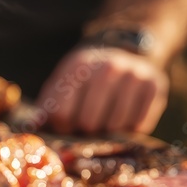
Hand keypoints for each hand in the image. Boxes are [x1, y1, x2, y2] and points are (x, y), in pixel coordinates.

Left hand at [36, 46, 168, 134]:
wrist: (123, 53)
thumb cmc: (85, 80)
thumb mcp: (61, 85)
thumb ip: (47, 108)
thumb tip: (32, 130)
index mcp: (77, 67)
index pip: (61, 115)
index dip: (62, 127)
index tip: (67, 125)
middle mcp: (107, 68)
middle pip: (88, 123)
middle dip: (84, 131)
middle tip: (87, 126)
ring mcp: (133, 75)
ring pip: (114, 127)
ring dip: (108, 133)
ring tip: (105, 121)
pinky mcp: (155, 85)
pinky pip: (139, 125)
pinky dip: (130, 130)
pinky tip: (123, 119)